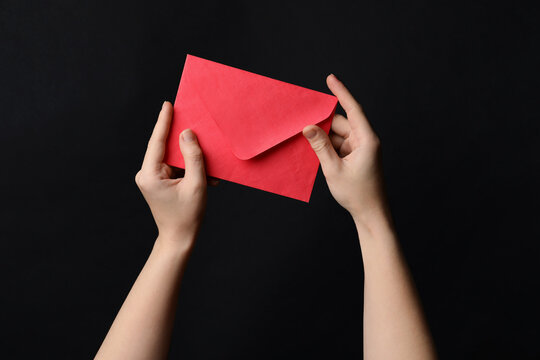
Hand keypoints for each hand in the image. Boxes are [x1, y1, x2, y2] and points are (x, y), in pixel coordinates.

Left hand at [135, 101, 207, 247]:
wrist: (179, 239)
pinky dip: (190, 169)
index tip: (168, 104)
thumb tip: (187, 134)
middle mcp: (146, 174)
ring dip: (191, 158)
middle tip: (195, 121)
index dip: (164, 122)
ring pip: (173, 157)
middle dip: (183, 139)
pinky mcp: (159, 182)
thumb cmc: (187, 216)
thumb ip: (193, 157)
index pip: (157, 142)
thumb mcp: (196, 185)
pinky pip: (176, 167)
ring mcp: (152, 178)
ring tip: (209, 160)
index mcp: (149, 174)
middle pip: (165, 147)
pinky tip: (207, 176)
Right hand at [303, 75, 387, 227]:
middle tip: (303, 122)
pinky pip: (339, 145)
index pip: (353, 109)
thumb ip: (320, 146)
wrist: (370, 214)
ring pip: (338, 135)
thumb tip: (308, 126)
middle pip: (341, 123)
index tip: (330, 78)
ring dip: (324, 138)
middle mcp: (365, 141)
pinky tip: (315, 152)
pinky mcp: (356, 157)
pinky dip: (327, 147)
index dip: (341, 92)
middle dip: (323, 123)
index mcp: (366, 140)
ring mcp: (361, 149)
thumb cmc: (356, 194)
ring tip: (307, 142)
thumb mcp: (333, 169)